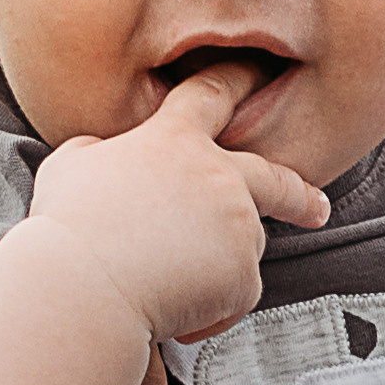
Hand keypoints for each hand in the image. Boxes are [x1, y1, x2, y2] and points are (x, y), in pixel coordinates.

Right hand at [27, 61, 328, 343]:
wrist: (83, 287)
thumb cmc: (67, 228)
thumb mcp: (70, 166)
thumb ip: (99, 153)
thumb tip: (104, 157)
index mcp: (175, 141)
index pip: (211, 97)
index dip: (235, 81)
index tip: (258, 74)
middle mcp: (219, 176)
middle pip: (274, 179)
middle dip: (300, 195)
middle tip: (316, 209)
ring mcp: (238, 224)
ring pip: (240, 249)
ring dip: (212, 268)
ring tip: (158, 282)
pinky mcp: (245, 274)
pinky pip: (233, 296)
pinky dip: (209, 309)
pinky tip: (171, 310)